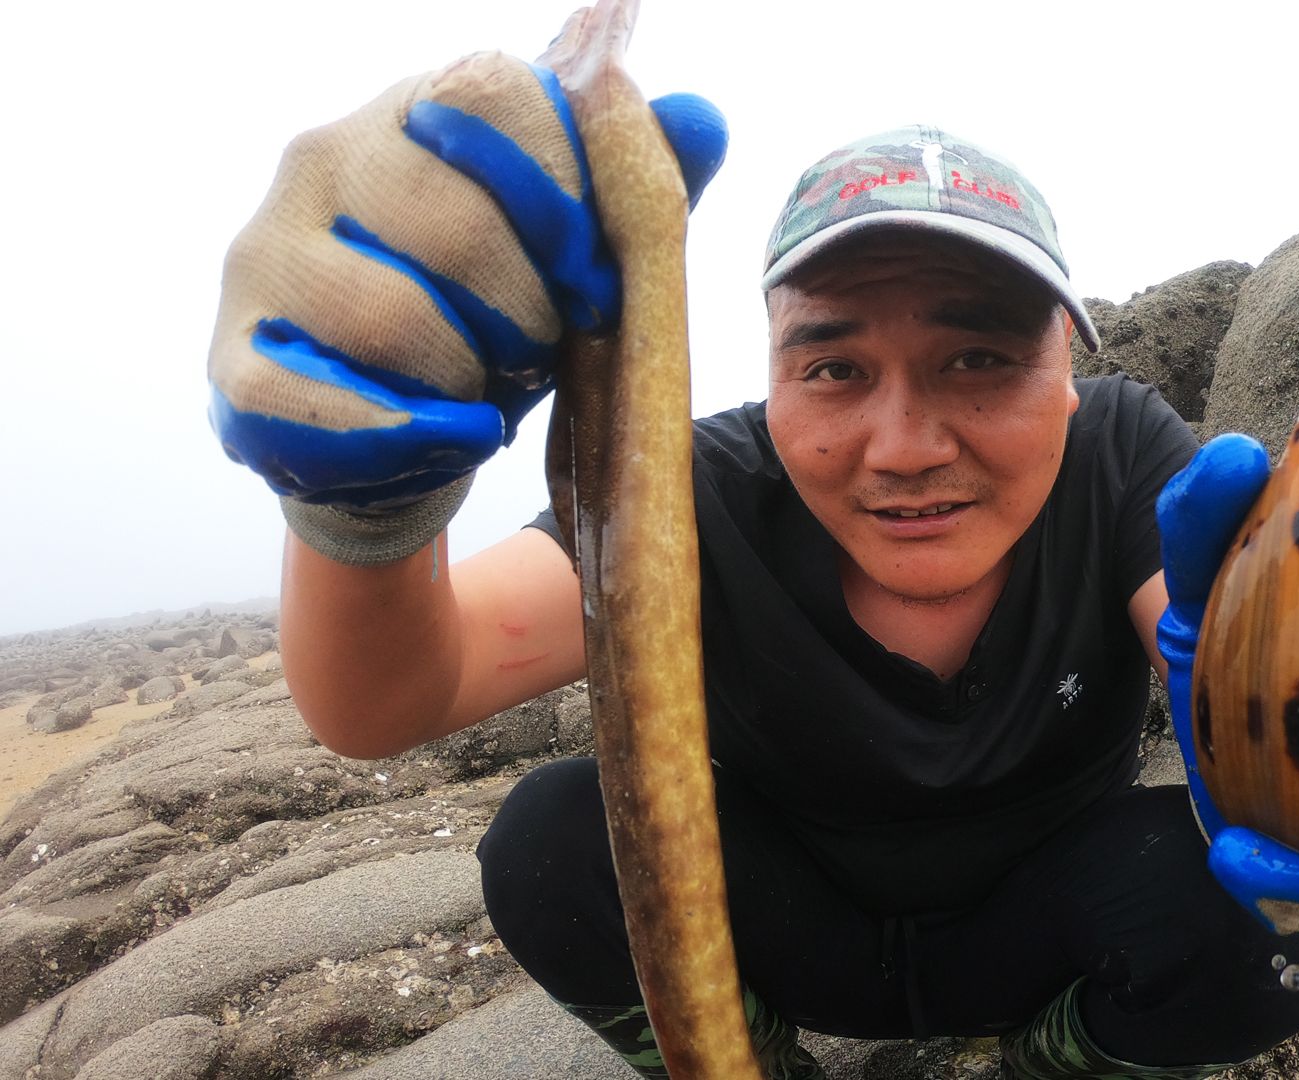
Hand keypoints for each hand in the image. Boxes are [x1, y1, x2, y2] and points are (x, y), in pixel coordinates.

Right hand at [208, 53, 726, 563]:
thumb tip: (699, 121)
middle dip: (524, 310)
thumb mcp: (576, 249)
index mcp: (416, 109)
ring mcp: (264, 256)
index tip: (596, 284)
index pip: (495, 97)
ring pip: (390, 318)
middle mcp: (323, 158)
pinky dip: (411, 434)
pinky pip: (322, 403)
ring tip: (487, 391)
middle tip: (540, 350)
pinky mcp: (234, 359)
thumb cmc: (497, 314)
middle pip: (450, 223)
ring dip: (469, 376)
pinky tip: (457, 436)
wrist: (403, 419)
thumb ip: (634, 186)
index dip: (567, 195)